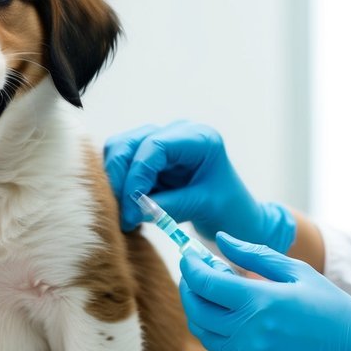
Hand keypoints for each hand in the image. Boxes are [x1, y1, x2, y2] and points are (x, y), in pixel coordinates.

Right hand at [103, 121, 295, 251]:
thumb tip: (132, 209)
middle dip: (121, 177)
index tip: (132, 206)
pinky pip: (121, 164)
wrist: (234, 217)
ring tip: (125, 212)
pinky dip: (118, 184)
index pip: (155, 146)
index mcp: (199, 138)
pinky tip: (127, 207)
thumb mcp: (203, 207)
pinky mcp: (149, 158)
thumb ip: (168, 206)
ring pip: (119, 150)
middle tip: (123, 213)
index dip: (137, 174)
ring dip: (116, 181)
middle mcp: (177, 133)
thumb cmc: (229, 210)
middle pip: (130, 143)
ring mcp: (161, 142)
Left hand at [179, 233, 350, 350]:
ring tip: (219, 298)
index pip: (204, 282)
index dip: (191, 267)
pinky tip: (244, 325)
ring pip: (207, 336)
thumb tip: (220, 240)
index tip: (190, 256)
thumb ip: (254, 254)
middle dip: (189, 289)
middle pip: (196, 311)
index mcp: (258, 302)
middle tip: (195, 275)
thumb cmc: (331, 309)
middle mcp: (247, 334)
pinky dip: (226, 337)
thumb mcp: (298, 272)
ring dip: (205, 314)